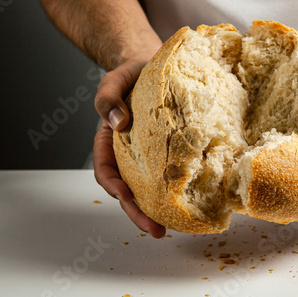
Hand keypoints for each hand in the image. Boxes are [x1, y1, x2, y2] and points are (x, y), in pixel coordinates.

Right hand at [93, 59, 165, 237]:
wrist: (148, 66)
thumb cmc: (129, 75)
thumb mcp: (113, 80)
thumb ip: (107, 98)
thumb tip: (117, 122)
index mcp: (109, 142)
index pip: (106, 171)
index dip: (113, 187)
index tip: (125, 197)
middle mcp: (128, 155)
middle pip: (128, 190)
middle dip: (138, 213)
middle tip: (156, 230)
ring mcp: (148, 156)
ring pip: (149, 188)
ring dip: (158, 209)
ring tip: (174, 227)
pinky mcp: (168, 152)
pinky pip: (170, 173)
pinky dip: (176, 189)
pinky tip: (191, 199)